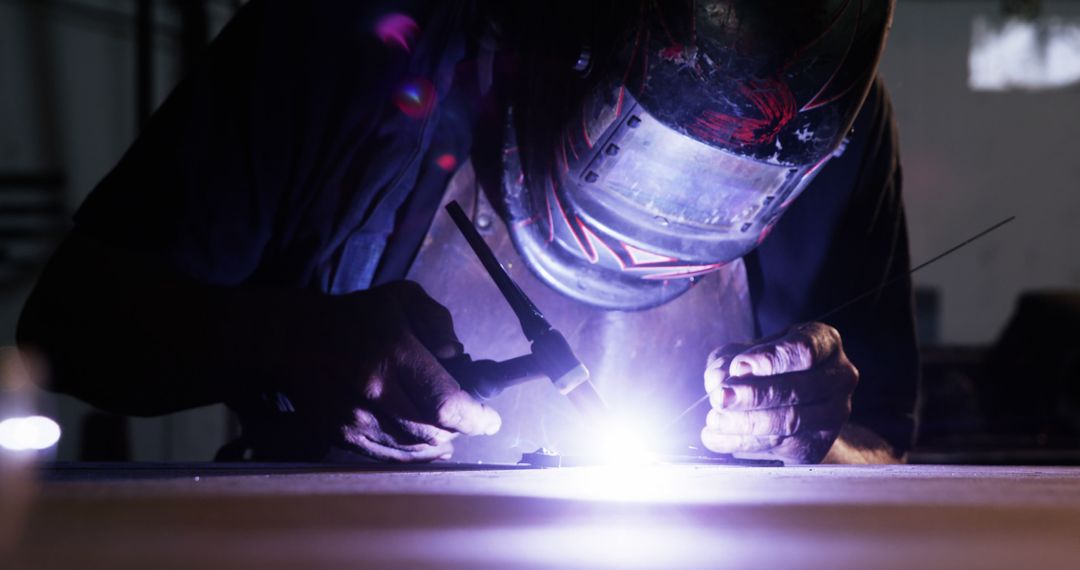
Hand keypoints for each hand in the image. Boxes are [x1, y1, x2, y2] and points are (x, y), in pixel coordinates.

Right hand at [295, 281, 500, 461]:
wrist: (292, 340)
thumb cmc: (355, 318)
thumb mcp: (402, 297)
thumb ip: (438, 320)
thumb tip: (455, 356)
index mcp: (392, 354)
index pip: (444, 401)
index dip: (475, 418)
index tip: (490, 420)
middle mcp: (373, 391)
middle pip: (433, 431)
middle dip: (458, 429)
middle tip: (468, 417)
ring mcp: (354, 419)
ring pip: (413, 449)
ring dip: (438, 442)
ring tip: (448, 427)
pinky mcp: (341, 436)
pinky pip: (388, 458)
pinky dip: (415, 455)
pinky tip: (430, 446)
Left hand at [699, 322, 857, 463]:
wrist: (799, 406)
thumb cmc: (771, 369)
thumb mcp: (748, 353)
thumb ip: (729, 359)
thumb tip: (718, 378)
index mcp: (825, 343)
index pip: (805, 350)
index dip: (771, 359)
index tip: (739, 366)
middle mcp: (838, 377)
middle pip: (797, 389)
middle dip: (753, 395)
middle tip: (720, 397)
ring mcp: (834, 414)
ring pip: (791, 421)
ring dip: (746, 423)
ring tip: (714, 420)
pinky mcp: (818, 445)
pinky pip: (780, 446)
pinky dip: (742, 442)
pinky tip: (716, 437)